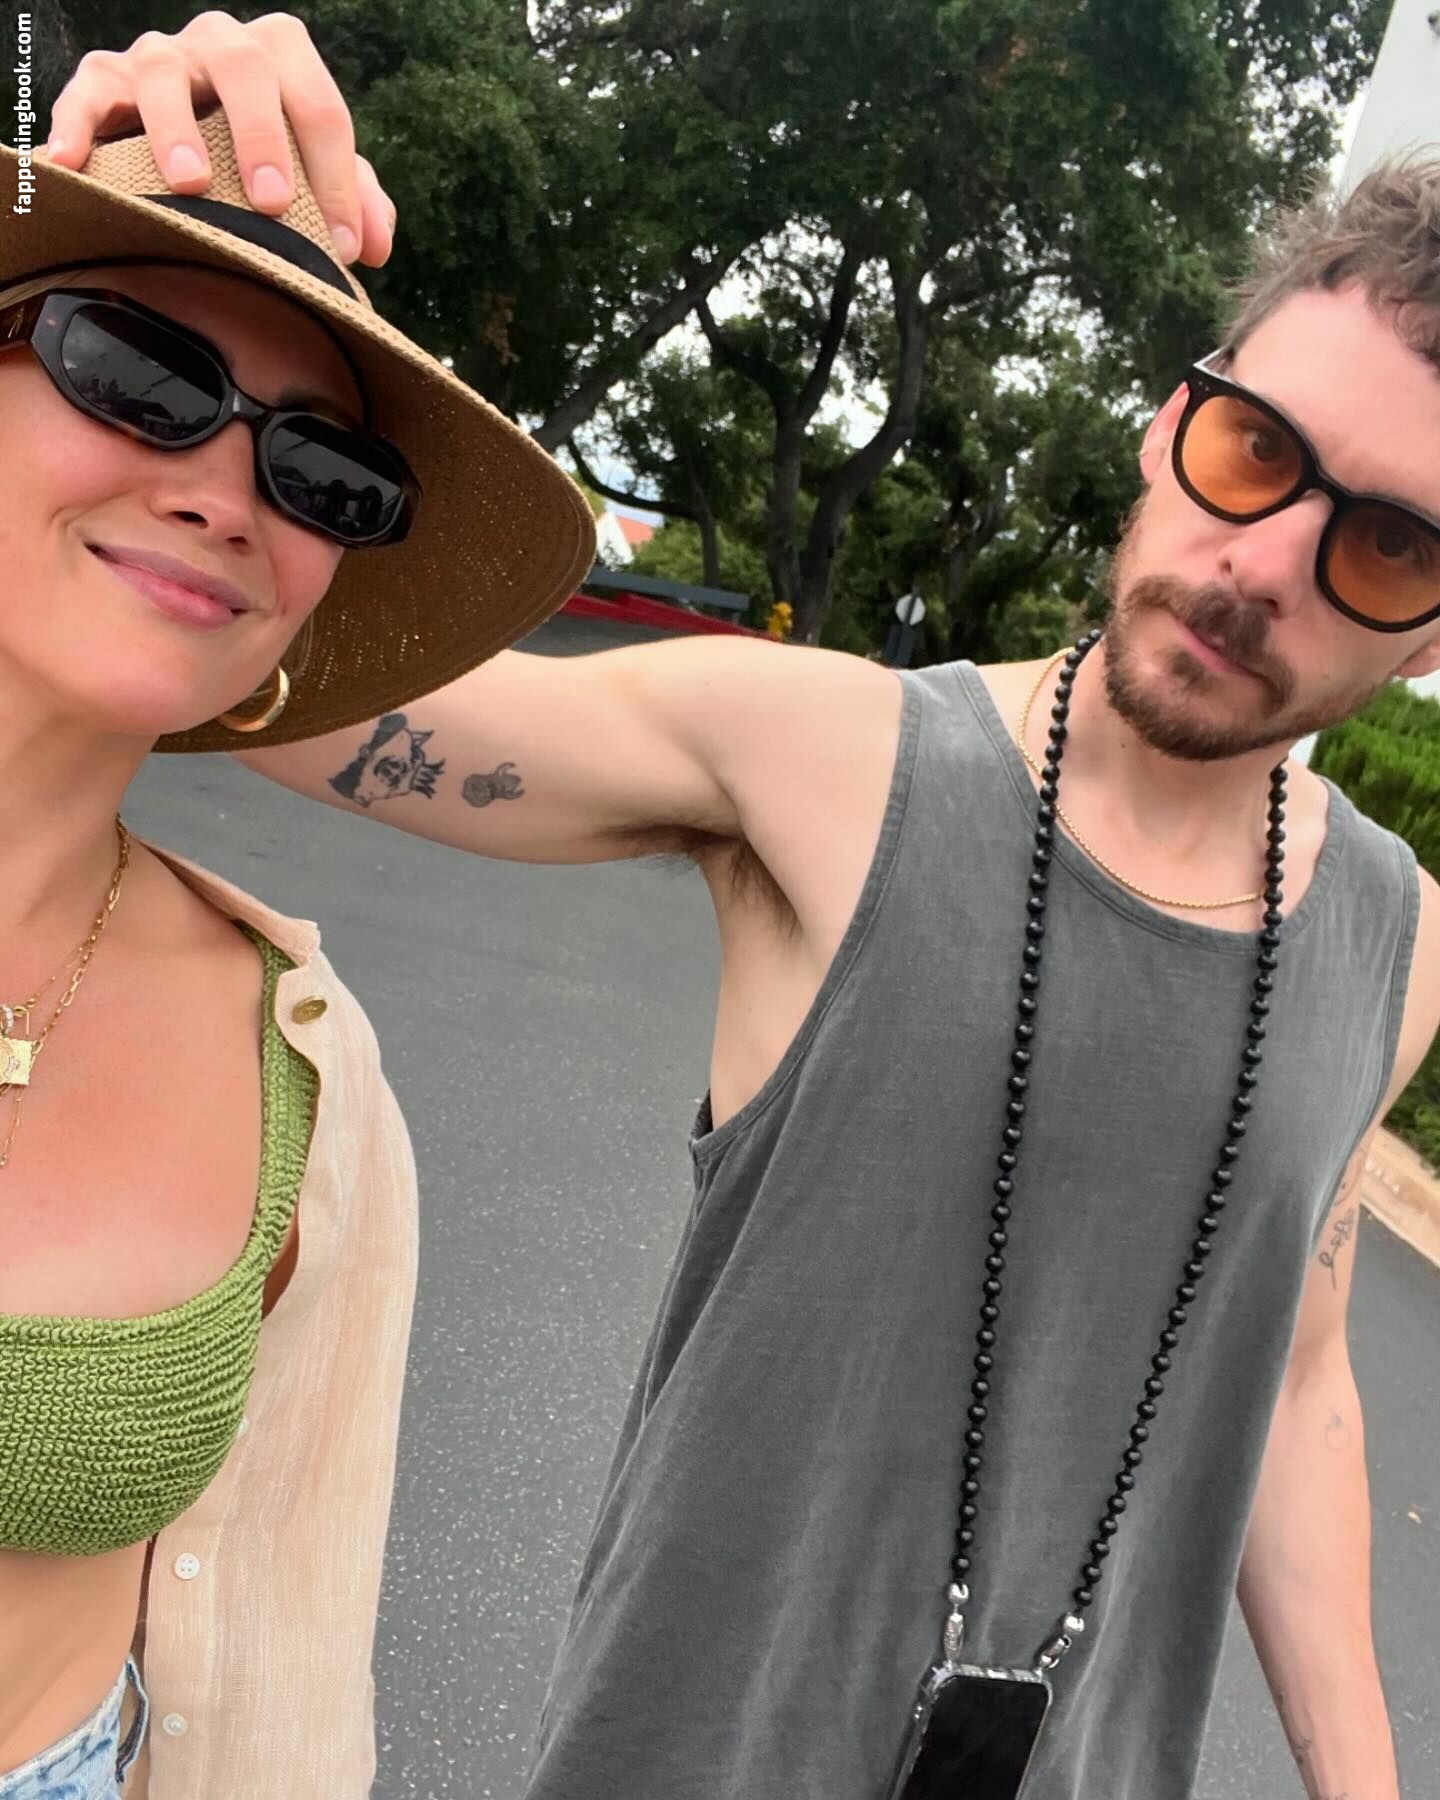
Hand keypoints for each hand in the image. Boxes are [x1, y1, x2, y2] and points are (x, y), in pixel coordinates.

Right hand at [45, 10, 394, 267]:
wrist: (190, 146)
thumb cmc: (261, 159)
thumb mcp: (312, 172)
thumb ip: (355, 198)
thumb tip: (378, 245)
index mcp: (281, 59)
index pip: (321, 107)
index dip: (338, 178)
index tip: (344, 246)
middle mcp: (222, 45)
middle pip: (246, 68)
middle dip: (262, 136)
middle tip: (272, 204)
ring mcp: (161, 56)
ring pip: (163, 71)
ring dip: (176, 128)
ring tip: (190, 184)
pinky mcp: (106, 78)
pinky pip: (88, 89)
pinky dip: (77, 123)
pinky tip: (72, 164)